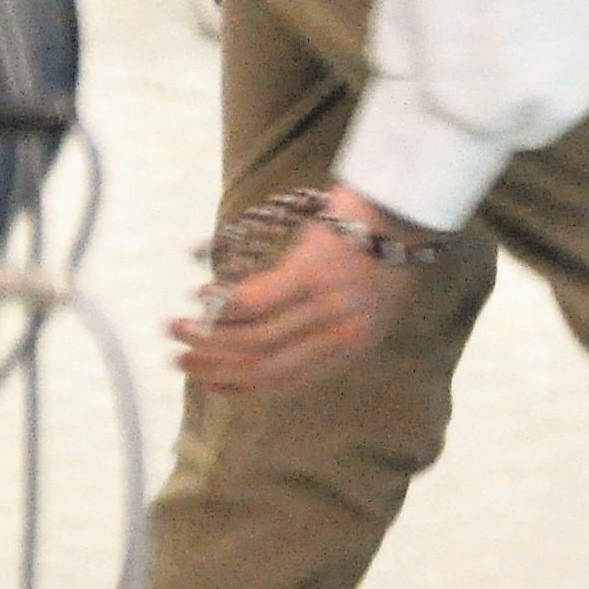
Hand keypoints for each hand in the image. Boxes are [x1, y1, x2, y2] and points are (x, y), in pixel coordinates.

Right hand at [172, 185, 431, 394]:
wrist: (412, 201)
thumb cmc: (390, 241)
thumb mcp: (371, 295)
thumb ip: (331, 319)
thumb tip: (282, 331)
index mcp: (354, 345)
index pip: (292, 381)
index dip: (246, 387)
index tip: (213, 384)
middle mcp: (339, 334)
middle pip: (265, 365)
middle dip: (216, 368)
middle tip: (181, 362)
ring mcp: (324, 306)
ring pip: (253, 338)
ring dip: (206, 337)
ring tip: (175, 328)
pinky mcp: (310, 273)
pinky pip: (254, 300)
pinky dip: (221, 303)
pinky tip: (200, 296)